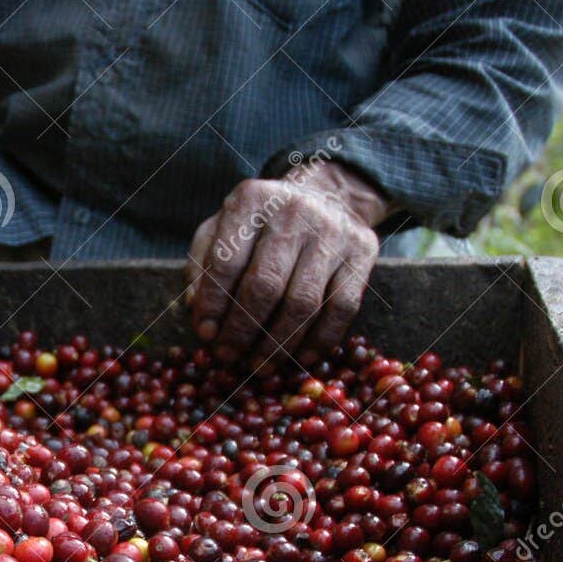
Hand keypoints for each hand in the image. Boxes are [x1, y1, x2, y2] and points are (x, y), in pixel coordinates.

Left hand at [186, 161, 395, 365]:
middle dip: (243, 330)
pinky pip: (342, 308)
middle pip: (266, 285)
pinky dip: (320, 340)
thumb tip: (198, 316)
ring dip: (278, 344)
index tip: (206, 335)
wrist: (324, 195)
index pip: (227, 261)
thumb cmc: (259, 225)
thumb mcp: (219, 230)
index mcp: (251, 200)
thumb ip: (201, 269)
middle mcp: (294, 210)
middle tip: (229, 356)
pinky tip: (300, 359)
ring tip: (260, 366)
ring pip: (304, 303)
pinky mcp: (363, 251)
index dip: (214, 304)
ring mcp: (333, 231)